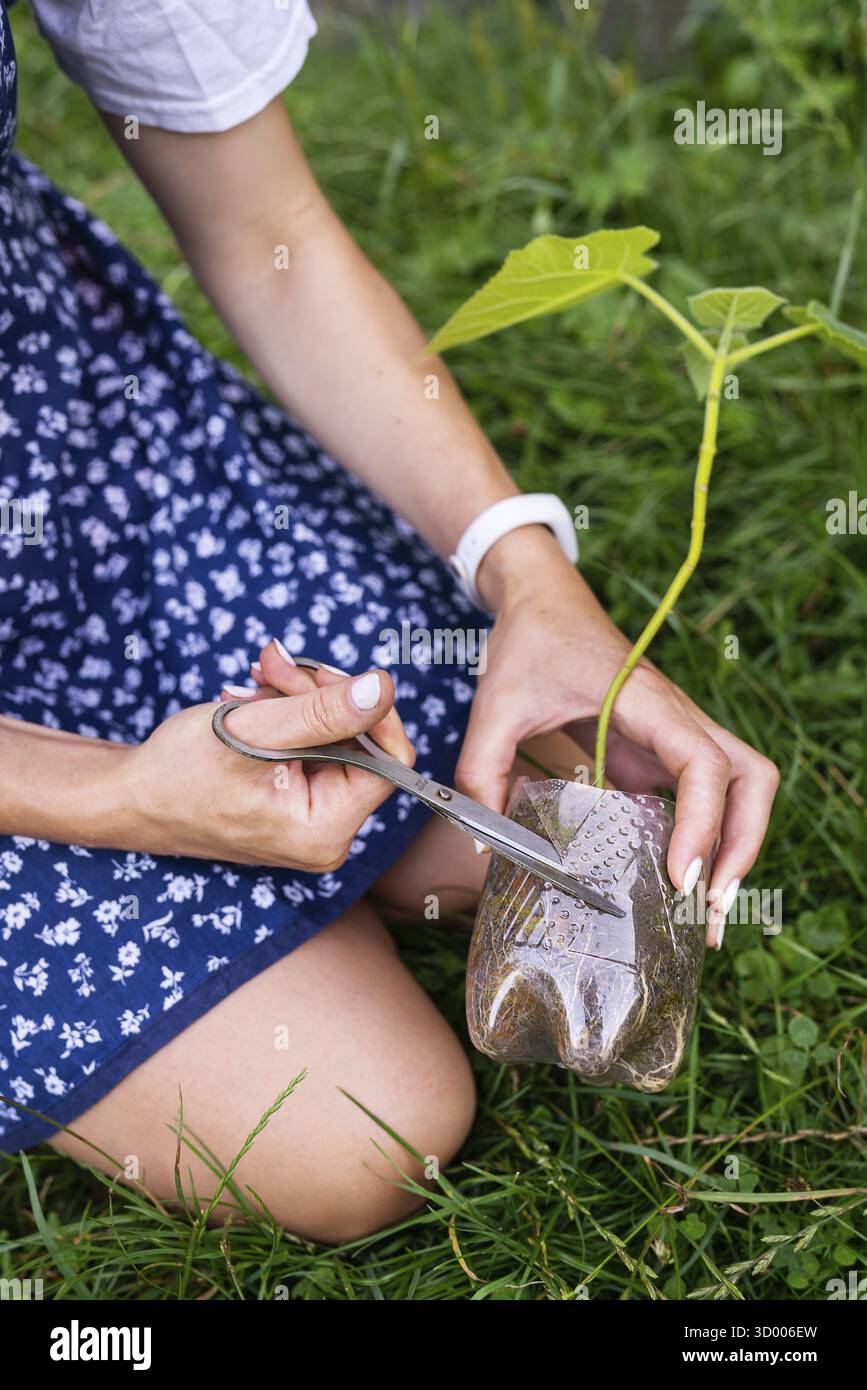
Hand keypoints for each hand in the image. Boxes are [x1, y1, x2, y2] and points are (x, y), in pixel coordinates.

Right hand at [121, 653, 412, 871]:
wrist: (130, 797)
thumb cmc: (179, 771)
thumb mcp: (253, 730)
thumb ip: (323, 711)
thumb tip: (385, 688)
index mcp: (324, 829)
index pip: (390, 759)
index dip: (367, 708)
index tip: (321, 675)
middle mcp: (328, 834)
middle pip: (362, 742)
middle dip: (319, 694)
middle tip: (271, 664)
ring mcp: (313, 819)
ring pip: (337, 736)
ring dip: (299, 698)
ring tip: (255, 680)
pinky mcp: (298, 802)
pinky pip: (315, 745)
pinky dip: (289, 715)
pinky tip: (255, 700)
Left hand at [459, 529, 779, 947]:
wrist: (543, 600)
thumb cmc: (529, 642)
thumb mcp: (493, 705)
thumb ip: (481, 771)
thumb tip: (484, 847)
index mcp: (646, 701)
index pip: (703, 762)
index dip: (702, 821)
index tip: (680, 874)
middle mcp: (677, 717)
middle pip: (752, 778)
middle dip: (742, 843)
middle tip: (710, 905)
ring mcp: (675, 733)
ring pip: (744, 785)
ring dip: (738, 843)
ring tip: (709, 908)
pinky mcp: (663, 748)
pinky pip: (706, 793)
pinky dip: (708, 835)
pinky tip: (681, 881)